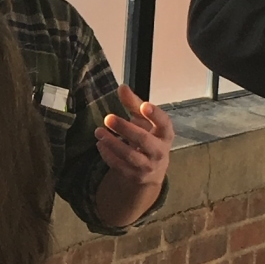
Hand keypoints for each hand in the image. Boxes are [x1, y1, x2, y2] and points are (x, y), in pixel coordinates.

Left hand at [95, 84, 173, 226]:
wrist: (152, 170)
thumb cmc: (149, 138)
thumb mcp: (144, 121)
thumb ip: (134, 104)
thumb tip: (122, 87)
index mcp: (165, 134)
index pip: (164, 123)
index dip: (155, 115)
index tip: (144, 105)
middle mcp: (160, 151)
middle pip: (143, 140)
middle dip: (126, 128)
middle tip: (108, 117)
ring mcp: (148, 166)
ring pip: (130, 156)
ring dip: (113, 143)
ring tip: (98, 131)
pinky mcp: (135, 176)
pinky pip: (120, 166)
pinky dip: (108, 155)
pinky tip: (100, 144)